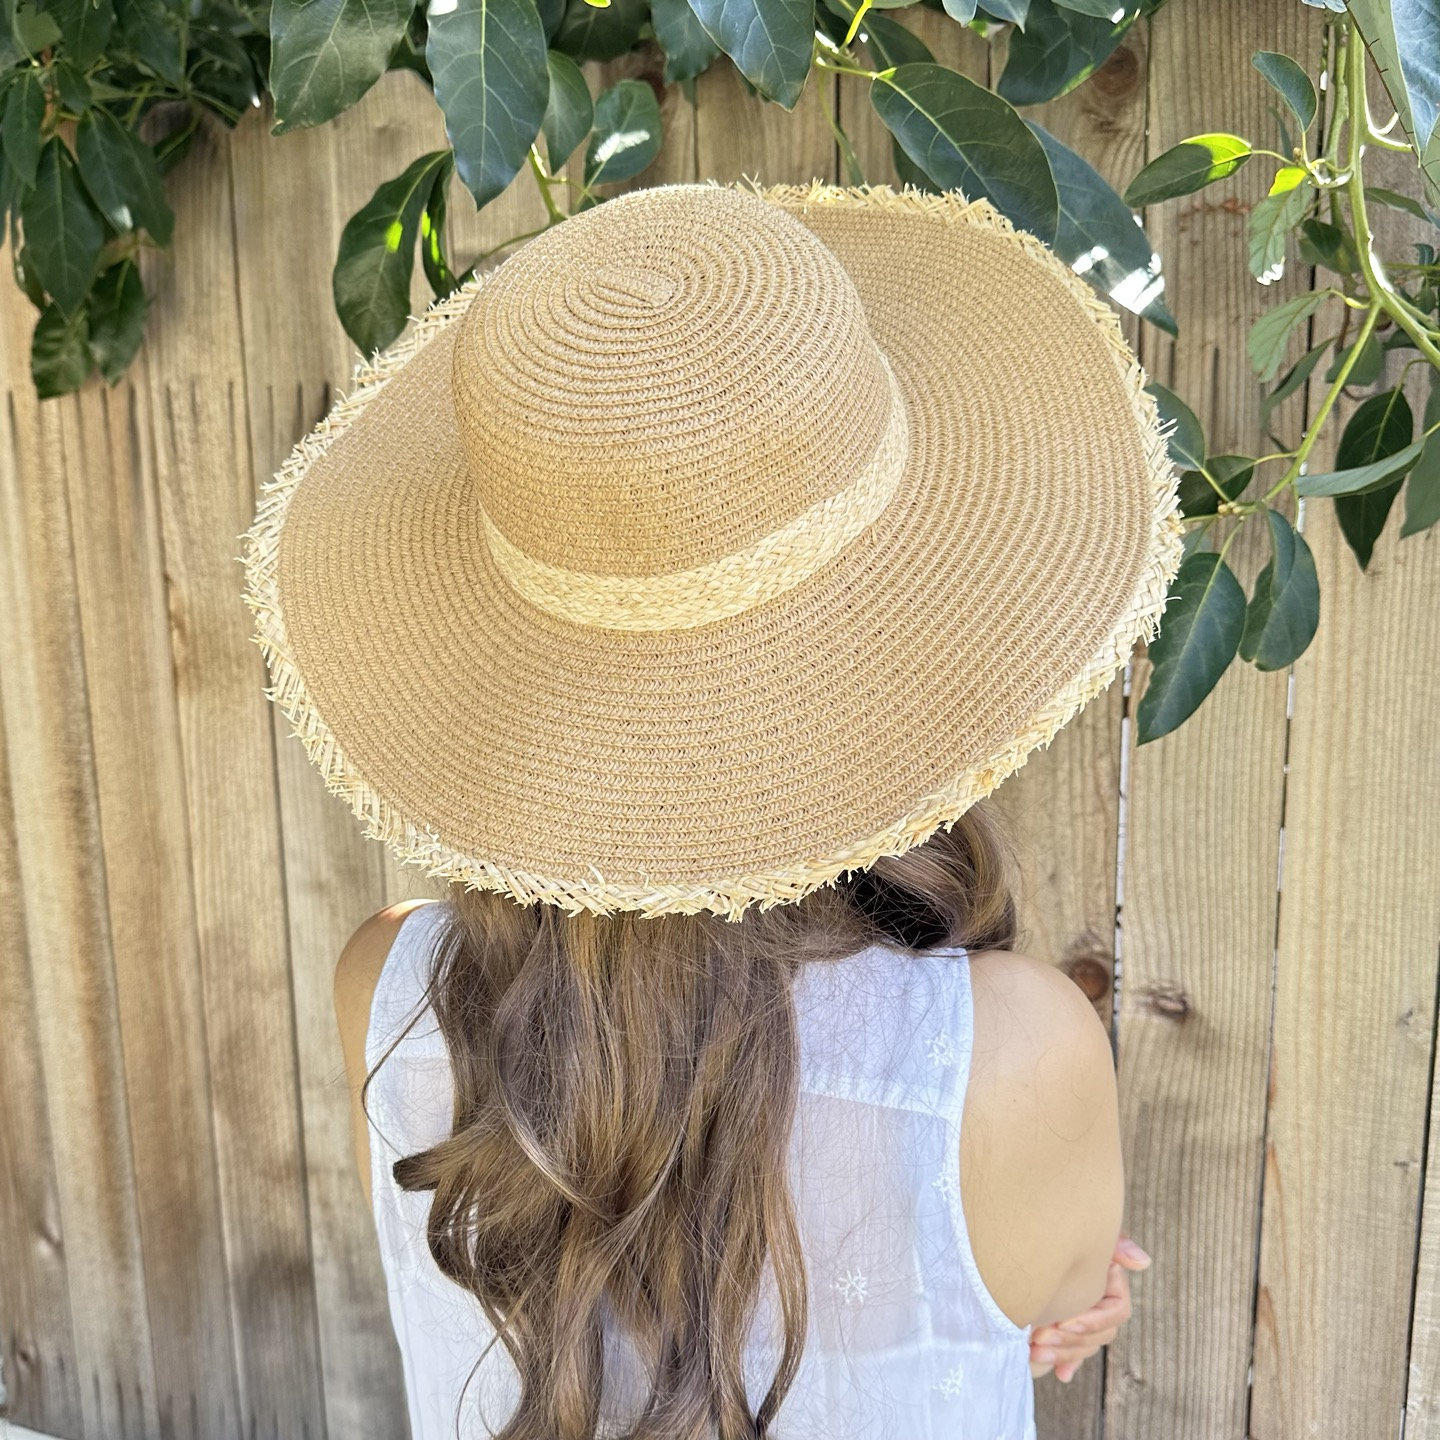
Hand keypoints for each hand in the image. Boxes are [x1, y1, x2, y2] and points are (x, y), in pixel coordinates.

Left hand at [1028, 1236, 1150, 1382]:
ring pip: (1085, 1346)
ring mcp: (1084, 1317)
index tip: (1064, 1323)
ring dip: (1063, 1354)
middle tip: (1038, 1338)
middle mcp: (1101, 1300)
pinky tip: (1061, 1375)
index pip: (1116, 1310)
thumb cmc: (1053, 1227)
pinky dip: (1066, 1363)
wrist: (1015, 1242)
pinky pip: (1073, 1353)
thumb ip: (1116, 1243)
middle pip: (1100, 1334)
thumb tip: (1143, 1261)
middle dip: (1071, 1341)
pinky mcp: (1065, 1329)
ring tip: (1033, 1351)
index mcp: (1110, 1280)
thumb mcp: (1083, 1231)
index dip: (1093, 1320)